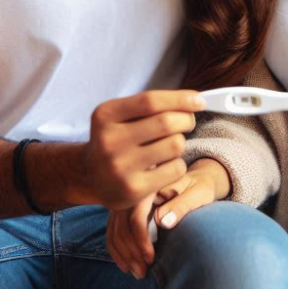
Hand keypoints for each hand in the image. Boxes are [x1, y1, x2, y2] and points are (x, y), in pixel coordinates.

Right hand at [80, 89, 204, 210]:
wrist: (89, 176)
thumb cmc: (116, 138)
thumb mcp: (120, 116)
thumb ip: (150, 105)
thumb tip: (194, 99)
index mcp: (105, 115)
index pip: (150, 101)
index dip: (180, 99)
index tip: (198, 100)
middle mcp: (109, 141)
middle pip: (166, 122)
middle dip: (185, 119)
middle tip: (187, 122)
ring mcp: (120, 167)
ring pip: (175, 145)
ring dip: (180, 142)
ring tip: (170, 144)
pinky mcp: (134, 189)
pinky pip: (175, 169)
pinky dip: (177, 164)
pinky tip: (165, 165)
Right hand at [105, 158, 229, 278]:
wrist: (196, 179)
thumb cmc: (200, 187)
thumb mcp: (198, 193)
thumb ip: (182, 205)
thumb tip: (163, 221)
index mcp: (151, 185)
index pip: (136, 215)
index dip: (140, 240)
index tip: (150, 259)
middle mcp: (135, 192)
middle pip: (122, 225)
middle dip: (130, 252)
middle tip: (143, 273)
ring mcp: (127, 201)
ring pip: (115, 231)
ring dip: (123, 255)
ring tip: (138, 273)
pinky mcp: (124, 210)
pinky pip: (113, 232)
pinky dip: (117, 251)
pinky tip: (126, 266)